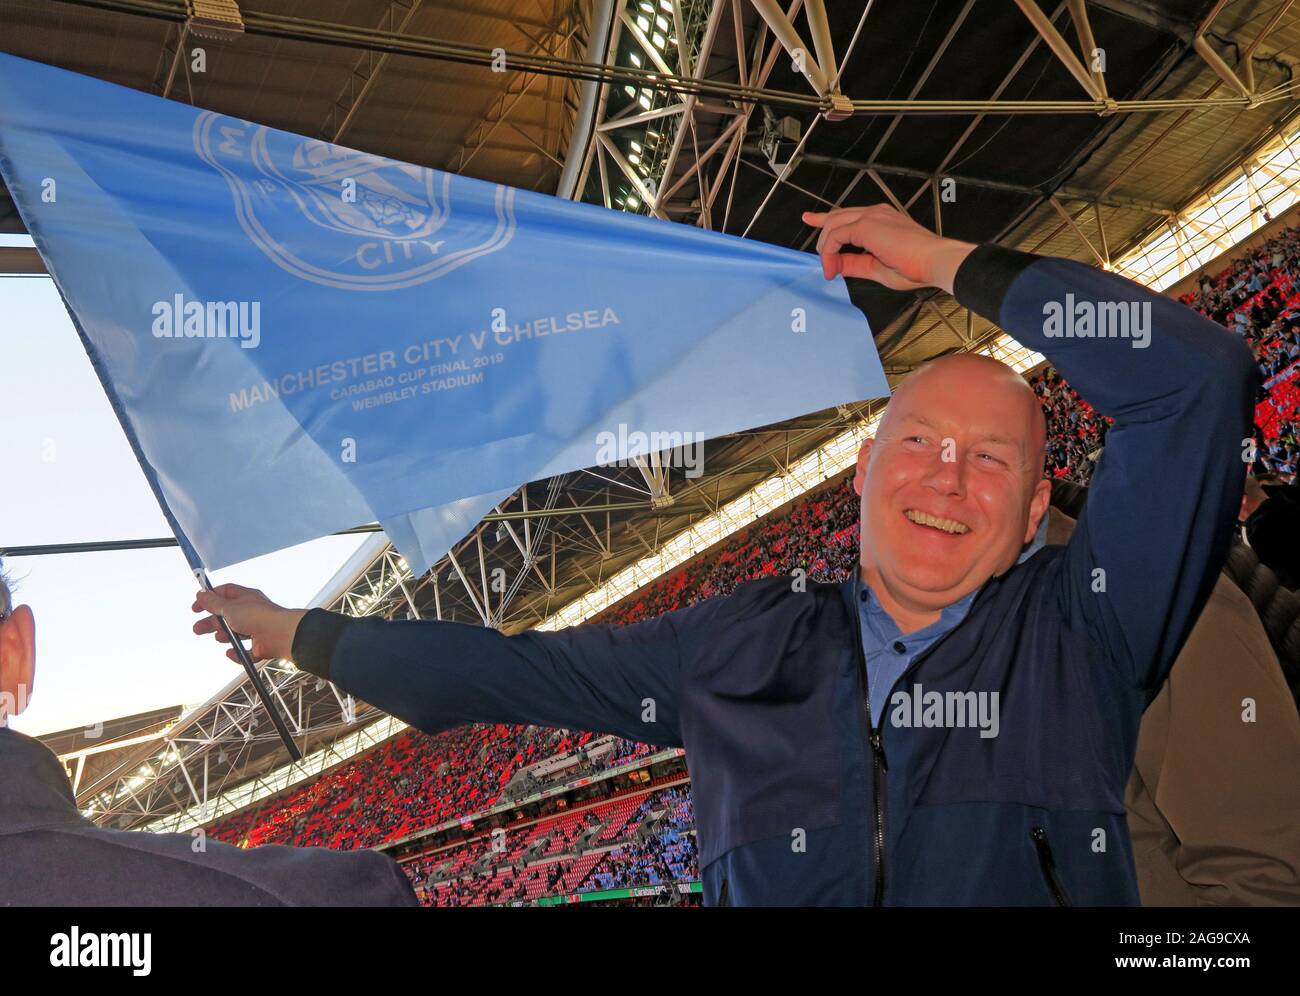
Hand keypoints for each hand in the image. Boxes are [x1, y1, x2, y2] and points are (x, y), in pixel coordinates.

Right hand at [192, 583, 305, 664]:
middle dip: (211, 622)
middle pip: (227, 616)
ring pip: (236, 633)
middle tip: (197, 629)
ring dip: (225, 636)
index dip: (209, 599)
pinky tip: (232, 652)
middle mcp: (252, 612)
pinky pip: (246, 651)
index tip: (196, 608)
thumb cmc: (258, 616)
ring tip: (220, 638)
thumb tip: (201, 594)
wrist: (282, 634)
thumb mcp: (230, 607)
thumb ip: (214, 603)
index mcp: (246, 598)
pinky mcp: (262, 646)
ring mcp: (258, 629)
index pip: (225, 593)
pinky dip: (238, 653)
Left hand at [801, 204, 975, 293]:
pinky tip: (832, 268)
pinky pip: (836, 235)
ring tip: (828, 268)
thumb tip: (838, 266)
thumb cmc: (917, 267)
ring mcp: (871, 216)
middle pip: (838, 216)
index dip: (828, 221)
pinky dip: (829, 252)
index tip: (813, 222)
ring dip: (826, 248)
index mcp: (882, 219)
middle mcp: (875, 213)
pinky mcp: (866, 225)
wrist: (935, 261)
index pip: (849, 217)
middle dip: (820, 227)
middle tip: (814, 245)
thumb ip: (856, 264)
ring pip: (834, 224)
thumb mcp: (878, 268)